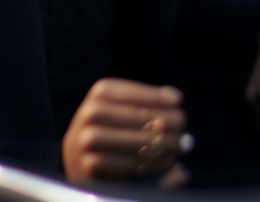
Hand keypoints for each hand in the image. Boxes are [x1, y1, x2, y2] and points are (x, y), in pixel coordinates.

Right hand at [62, 78, 190, 188]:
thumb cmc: (107, 132)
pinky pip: (130, 164)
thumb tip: (174, 95)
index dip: (155, 95)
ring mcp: (88, 140)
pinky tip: (168, 162)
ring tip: (181, 145)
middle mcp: (89, 114)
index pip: (130, 92)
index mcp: (97, 95)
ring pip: (135, 141)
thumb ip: (142, 102)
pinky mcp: (92, 166)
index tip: (177, 100)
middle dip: (165, 122)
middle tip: (184, 128)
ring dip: (164, 144)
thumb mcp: (117, 110)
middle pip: (135, 116)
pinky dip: (154, 164)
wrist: (76, 161)